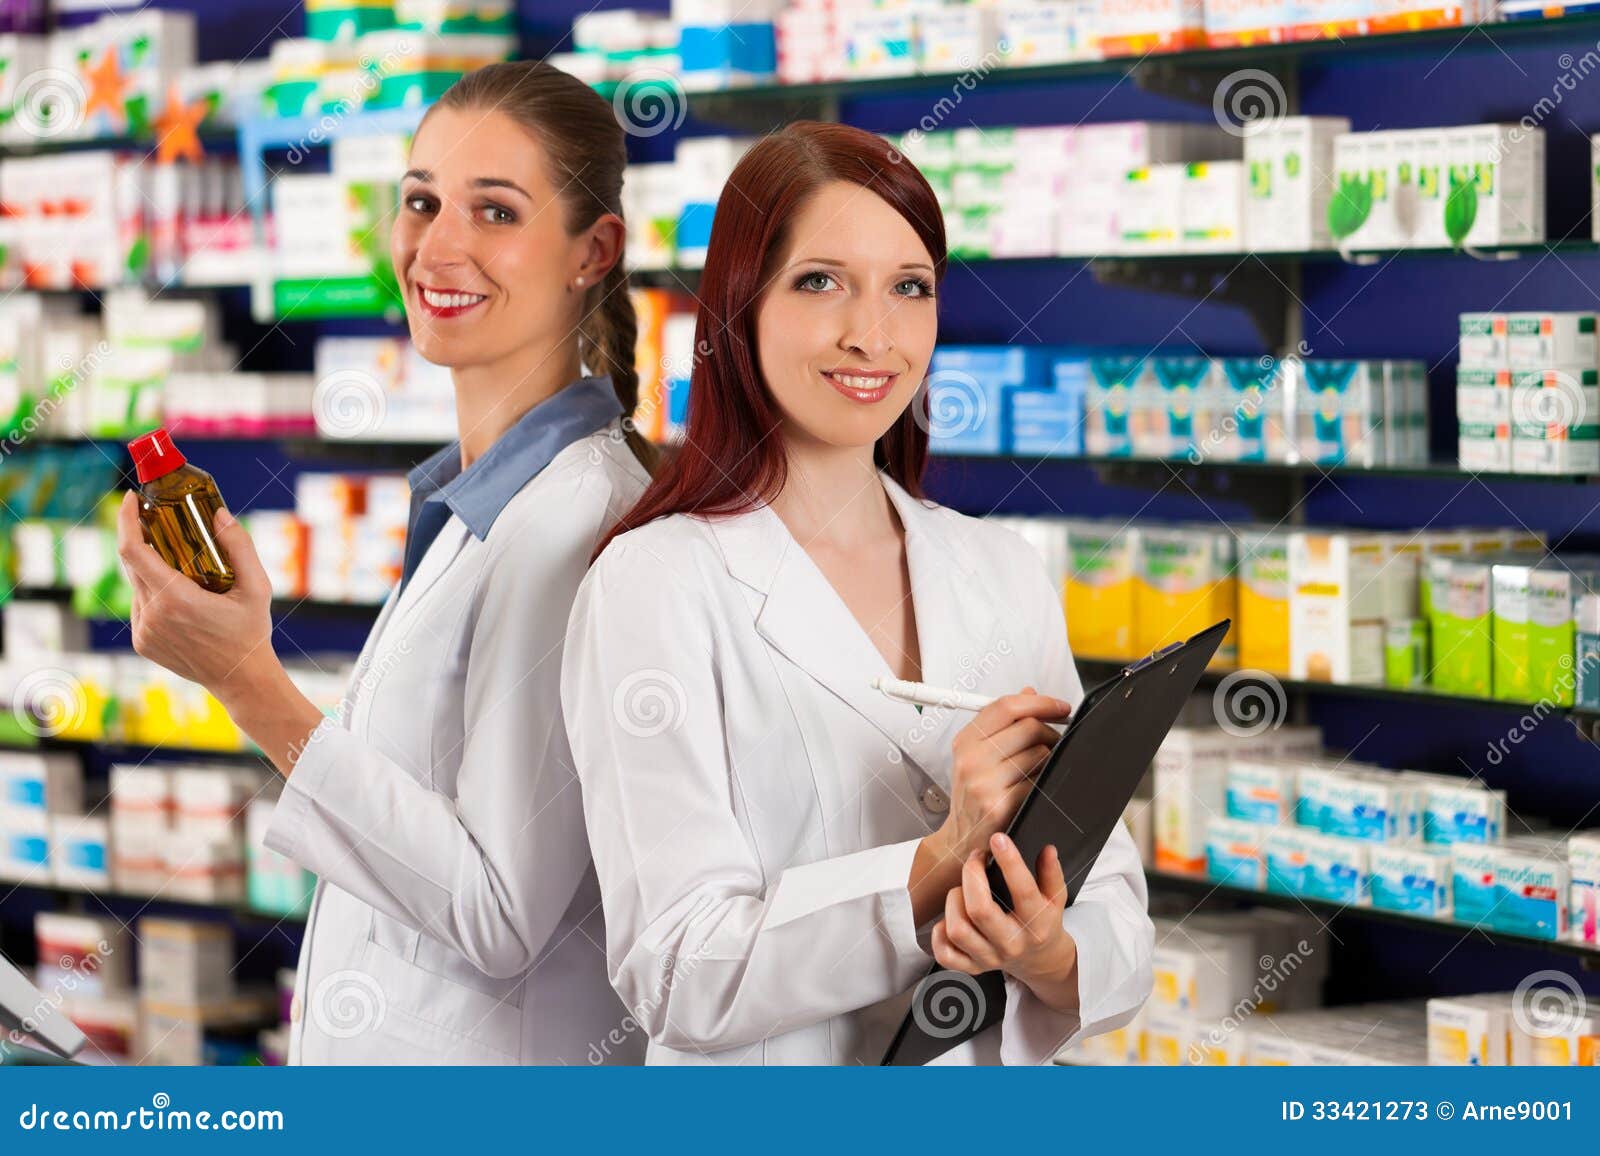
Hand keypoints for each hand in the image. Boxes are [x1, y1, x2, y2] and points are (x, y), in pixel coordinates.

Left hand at [116, 490, 279, 706]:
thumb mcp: (257, 587)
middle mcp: (152, 615)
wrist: (241, 680)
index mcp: (176, 599)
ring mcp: (143, 631)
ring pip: (137, 585)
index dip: (126, 521)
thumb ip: (239, 547)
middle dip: (141, 538)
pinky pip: (140, 605)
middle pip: (132, 564)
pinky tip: (181, 599)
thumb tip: (219, 514)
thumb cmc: (250, 633)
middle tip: (159, 522)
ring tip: (181, 568)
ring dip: (151, 569)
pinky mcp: (142, 642)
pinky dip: (154, 593)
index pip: (133, 551)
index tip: (131, 500)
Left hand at [931, 833, 1080, 1014]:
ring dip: (954, 900)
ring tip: (962, 889)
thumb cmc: (1043, 923)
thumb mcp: (1055, 899)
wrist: (1039, 960)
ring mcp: (990, 958)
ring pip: (957, 929)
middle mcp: (1012, 944)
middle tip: (974, 859)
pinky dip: (939, 933)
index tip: (998, 839)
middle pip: (980, 910)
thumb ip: (1052, 874)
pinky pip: (945, 953)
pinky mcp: (973, 967)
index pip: (1023, 891)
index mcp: (1036, 925)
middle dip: (971, 875)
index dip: (1009, 861)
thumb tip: (1048, 850)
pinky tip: (950, 917)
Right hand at [935, 687, 1071, 860]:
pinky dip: (1046, 781)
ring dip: (1051, 758)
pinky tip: (1040, 786)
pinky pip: (1039, 782)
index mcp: (965, 740)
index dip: (1040, 702)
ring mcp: (983, 783)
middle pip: (1028, 727)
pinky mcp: (999, 805)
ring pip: (1039, 754)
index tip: (1061, 707)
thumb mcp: (978, 755)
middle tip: (1057, 741)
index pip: (1006, 706)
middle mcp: (970, 759)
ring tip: (1045, 767)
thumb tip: (1029, 692)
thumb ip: (1003, 723)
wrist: (961, 840)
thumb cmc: (974, 795)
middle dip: (1051, 731)